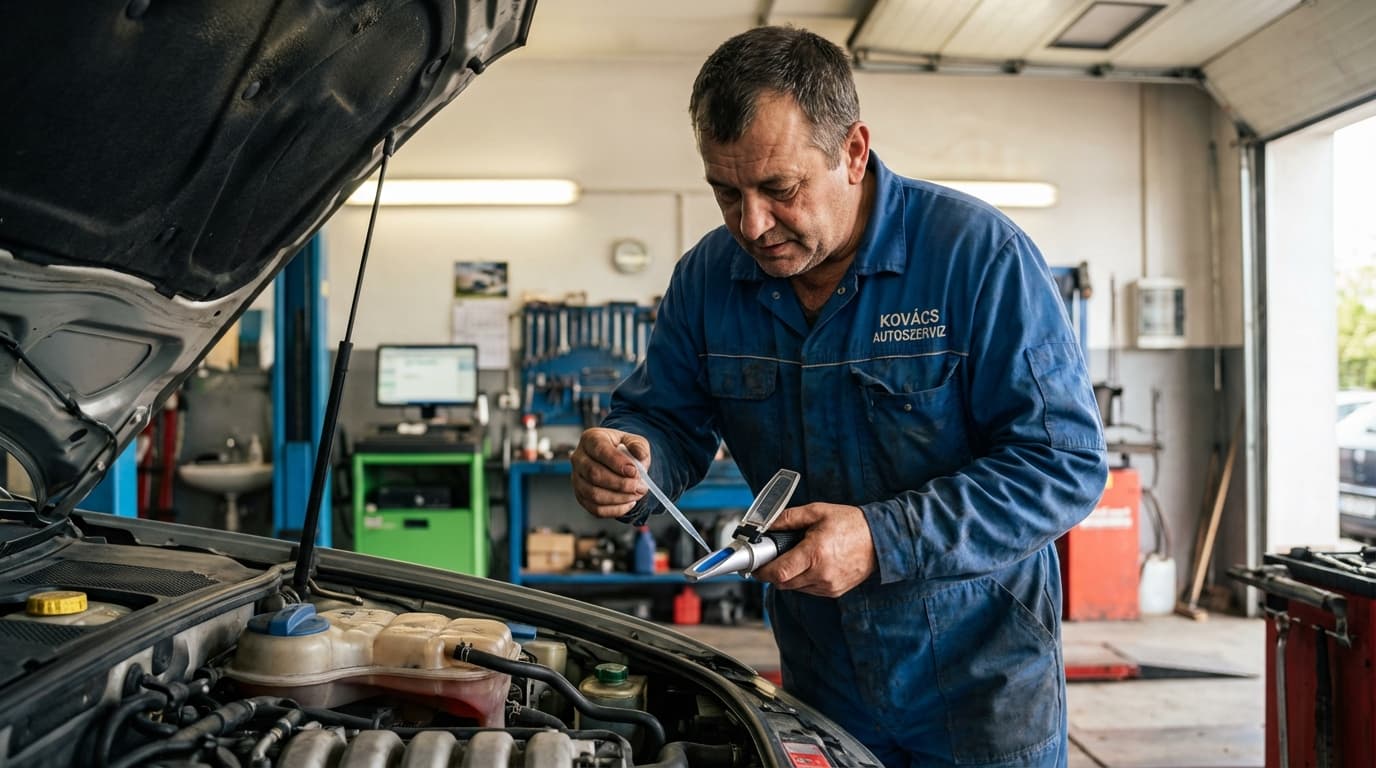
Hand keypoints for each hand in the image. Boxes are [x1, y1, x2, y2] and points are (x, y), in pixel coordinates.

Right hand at [571, 428, 650, 518]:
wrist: (617, 461)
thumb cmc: (624, 450)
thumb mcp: (634, 441)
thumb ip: (639, 446)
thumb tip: (640, 454)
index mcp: (591, 439)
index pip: (599, 449)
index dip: (617, 462)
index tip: (634, 471)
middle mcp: (579, 458)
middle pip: (594, 474)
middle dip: (620, 483)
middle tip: (639, 486)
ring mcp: (577, 478)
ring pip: (593, 494)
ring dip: (619, 498)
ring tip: (636, 494)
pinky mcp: (580, 495)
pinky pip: (595, 508)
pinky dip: (614, 509)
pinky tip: (628, 503)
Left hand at [752, 503, 875, 596]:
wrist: (881, 538)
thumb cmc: (851, 524)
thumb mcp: (817, 512)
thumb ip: (788, 517)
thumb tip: (767, 523)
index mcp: (815, 554)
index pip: (779, 572)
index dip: (762, 571)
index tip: (755, 566)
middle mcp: (821, 574)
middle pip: (783, 583)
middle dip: (774, 572)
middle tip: (773, 557)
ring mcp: (829, 585)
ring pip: (795, 588)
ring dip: (789, 576)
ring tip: (797, 558)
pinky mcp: (835, 591)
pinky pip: (809, 590)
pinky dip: (803, 580)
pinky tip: (811, 565)